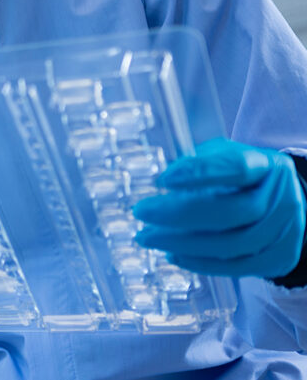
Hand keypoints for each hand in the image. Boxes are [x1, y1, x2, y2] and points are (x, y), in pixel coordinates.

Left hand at [133, 138, 305, 278]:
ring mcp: (284, 232)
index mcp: (267, 165)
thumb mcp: (222, 157)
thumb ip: (198, 165)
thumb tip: (165, 183)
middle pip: (231, 212)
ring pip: (231, 245)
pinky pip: (235, 267)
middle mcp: (282, 199)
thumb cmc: (239, 176)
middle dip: (178, 214)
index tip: (162, 180)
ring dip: (181, 243)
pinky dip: (199, 263)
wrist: (283, 203)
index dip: (200, 174)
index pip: (237, 168)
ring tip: (145, 236)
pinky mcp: (278, 259)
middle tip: (139, 212)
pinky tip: (171, 254)